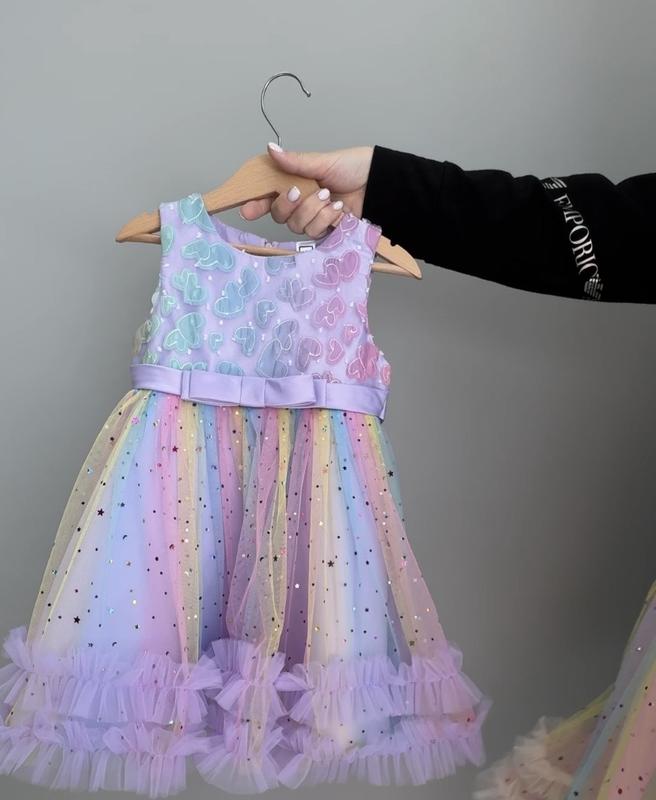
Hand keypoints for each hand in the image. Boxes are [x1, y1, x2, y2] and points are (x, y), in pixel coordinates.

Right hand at [239, 143, 373, 237]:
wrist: (379, 184)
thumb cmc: (353, 168)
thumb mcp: (322, 162)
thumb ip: (295, 161)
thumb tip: (271, 149)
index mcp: (294, 183)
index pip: (268, 196)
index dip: (255, 204)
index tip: (247, 210)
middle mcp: (300, 203)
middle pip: (279, 215)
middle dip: (289, 205)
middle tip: (300, 192)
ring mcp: (313, 218)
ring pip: (297, 225)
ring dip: (313, 210)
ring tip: (329, 196)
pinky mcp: (326, 230)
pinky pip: (316, 232)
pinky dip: (326, 219)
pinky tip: (338, 209)